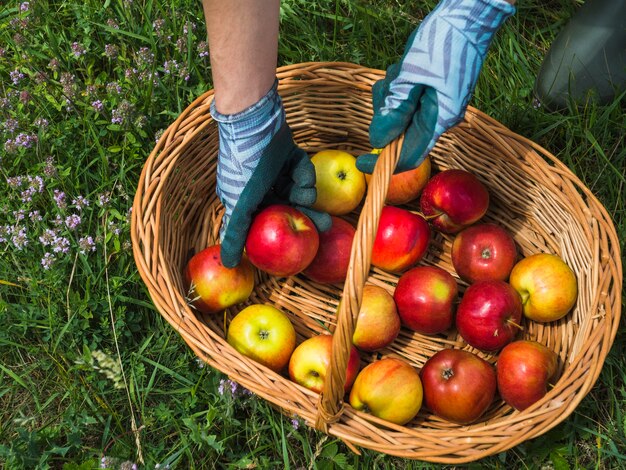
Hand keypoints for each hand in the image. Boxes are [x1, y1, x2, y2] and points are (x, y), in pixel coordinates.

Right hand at [212, 81, 330, 267]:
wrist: (256, 120)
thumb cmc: (247, 165)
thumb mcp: (241, 204)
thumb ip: (236, 234)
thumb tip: (229, 265)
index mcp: (246, 201)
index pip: (267, 224)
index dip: (283, 232)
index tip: (302, 240)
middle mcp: (260, 188)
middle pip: (289, 208)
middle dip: (306, 215)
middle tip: (325, 225)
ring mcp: (274, 171)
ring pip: (298, 191)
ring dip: (304, 190)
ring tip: (305, 189)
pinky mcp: (288, 156)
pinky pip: (302, 171)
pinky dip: (304, 171)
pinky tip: (301, 169)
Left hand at [357, 0, 514, 173]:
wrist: (465, 17)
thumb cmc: (442, 43)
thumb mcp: (411, 76)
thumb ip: (394, 110)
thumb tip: (378, 141)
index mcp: (438, 120)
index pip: (409, 157)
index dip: (383, 163)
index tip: (359, 161)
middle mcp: (437, 118)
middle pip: (399, 134)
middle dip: (385, 114)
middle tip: (389, 87)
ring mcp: (433, 106)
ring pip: (398, 115)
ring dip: (389, 96)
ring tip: (400, 71)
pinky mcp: (428, 94)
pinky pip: (402, 100)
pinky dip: (396, 87)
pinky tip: (403, 68)